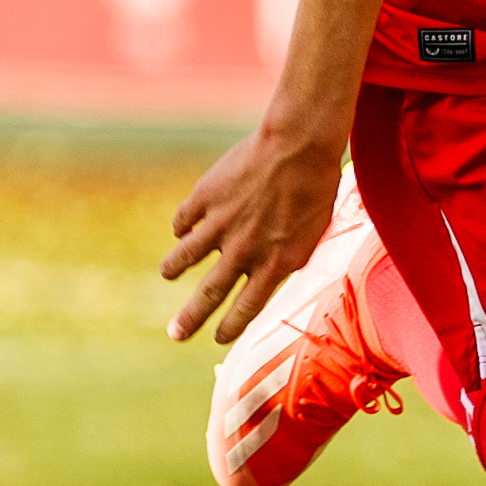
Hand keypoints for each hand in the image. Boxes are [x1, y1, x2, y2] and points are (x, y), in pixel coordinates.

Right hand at [159, 124, 346, 345]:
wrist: (299, 146)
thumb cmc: (318, 187)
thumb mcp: (313, 234)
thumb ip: (289, 256)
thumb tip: (274, 271)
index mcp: (274, 264)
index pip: (247, 308)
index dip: (230, 326)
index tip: (218, 339)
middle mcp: (244, 251)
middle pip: (210, 294)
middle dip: (190, 318)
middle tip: (175, 334)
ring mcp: (220, 224)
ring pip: (186, 256)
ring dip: (174, 268)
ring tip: (167, 273)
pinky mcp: (205, 197)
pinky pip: (184, 220)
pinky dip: (181, 227)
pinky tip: (180, 230)